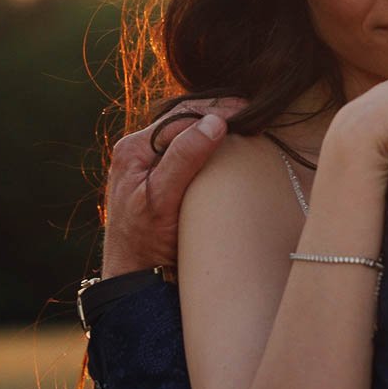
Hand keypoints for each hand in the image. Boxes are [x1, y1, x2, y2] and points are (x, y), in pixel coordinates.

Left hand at [100, 96, 246, 277]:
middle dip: (218, 114)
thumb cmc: (144, 243)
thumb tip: (215, 122)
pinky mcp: (162, 180)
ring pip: (188, 135)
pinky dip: (210, 148)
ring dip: (215, 129)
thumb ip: (185, 158)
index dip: (217, 110)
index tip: (249, 109)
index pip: (182, 116)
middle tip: (254, 112)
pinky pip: (188, 153)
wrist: (135, 278)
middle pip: (184, 121)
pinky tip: (230, 150)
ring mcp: (150, 165)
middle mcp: (139, 151)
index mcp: (133, 148)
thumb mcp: (163, 198)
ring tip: (246, 125)